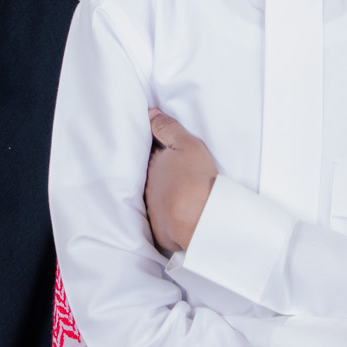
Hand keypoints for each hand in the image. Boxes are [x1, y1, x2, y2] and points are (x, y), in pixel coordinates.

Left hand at [145, 109, 218, 255]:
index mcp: (153, 165)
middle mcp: (147, 188)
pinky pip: (162, 222)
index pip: (151, 155)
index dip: (158, 153)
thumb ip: (167, 128)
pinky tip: (178, 218)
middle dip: (159, 176)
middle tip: (175, 175)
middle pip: (152, 178)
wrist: (199, 221)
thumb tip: (149, 113)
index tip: (166, 152)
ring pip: (156, 200)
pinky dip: (168, 219)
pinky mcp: (159, 233)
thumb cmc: (195, 179)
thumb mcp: (186, 144)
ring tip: (177, 197)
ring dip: (163, 197)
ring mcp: (152, 211)